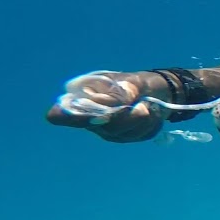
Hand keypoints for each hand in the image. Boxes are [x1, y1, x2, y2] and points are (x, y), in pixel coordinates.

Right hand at [46, 70, 168, 142]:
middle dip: (126, 117)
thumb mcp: (132, 82)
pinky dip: (150, 125)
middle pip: (103, 126)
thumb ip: (121, 93)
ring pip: (123, 133)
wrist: (158, 91)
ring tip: (146, 105)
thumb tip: (110, 104)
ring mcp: (106, 130)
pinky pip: (139, 136)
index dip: (66, 117)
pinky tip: (150, 115)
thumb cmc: (136, 82)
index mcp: (84, 97)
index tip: (78, 114)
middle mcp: (90, 117)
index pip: (61, 113)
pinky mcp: (124, 137)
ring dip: (142, 119)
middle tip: (142, 106)